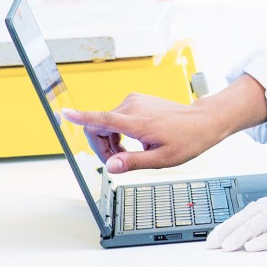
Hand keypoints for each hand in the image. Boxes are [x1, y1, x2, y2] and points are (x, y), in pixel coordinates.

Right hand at [62, 93, 224, 172]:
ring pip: (105, 123)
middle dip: (101, 147)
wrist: (202, 121)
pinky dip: (117, 132)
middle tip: (118, 163)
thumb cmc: (187, 140)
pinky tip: (132, 142)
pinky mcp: (136, 100)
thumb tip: (110, 166)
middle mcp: (132, 106)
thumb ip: (133, 162)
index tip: (63, 113)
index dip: (80, 118)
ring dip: (110, 141)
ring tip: (129, 153)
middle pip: (98, 126)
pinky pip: (115, 117)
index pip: (102, 119)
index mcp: (137, 121)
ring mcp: (134, 101)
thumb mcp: (162, 159)